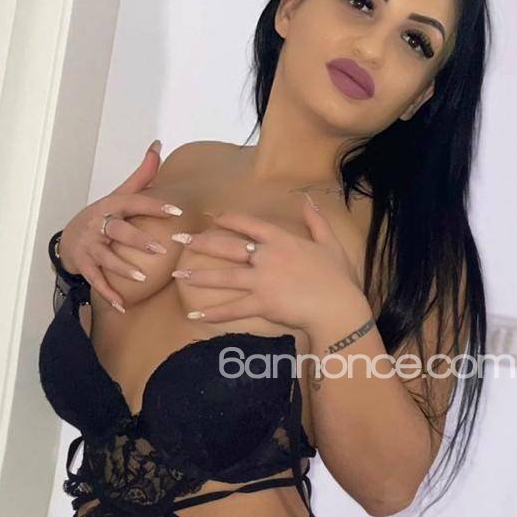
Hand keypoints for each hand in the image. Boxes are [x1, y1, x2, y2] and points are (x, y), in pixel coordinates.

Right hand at [58, 142, 183, 308]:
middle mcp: (98, 224)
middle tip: (161, 249)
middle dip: (138, 240)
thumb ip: (142, 175)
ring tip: (141, 279)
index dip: (154, 205)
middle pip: (118, 230)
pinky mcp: (83, 264)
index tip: (176, 210)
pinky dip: (108, 293)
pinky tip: (122, 306)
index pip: (133, 202)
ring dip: (122, 269)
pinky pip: (96, 280)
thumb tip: (158, 145)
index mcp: (111, 206)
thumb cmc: (103, 216)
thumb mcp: (119, 195)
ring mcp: (89, 245)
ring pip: (106, 257)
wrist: (69, 238)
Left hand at [173, 194, 364, 330]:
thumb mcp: (330, 244)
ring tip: (178, 276)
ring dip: (199, 277)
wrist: (338, 306)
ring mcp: (262, 281)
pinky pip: (233, 309)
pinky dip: (214, 314)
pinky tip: (195, 316)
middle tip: (180, 241)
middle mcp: (267, 257)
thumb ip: (316, 221)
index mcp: (282, 240)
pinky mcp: (262, 304)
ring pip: (224, 277)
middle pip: (228, 247)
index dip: (228, 219)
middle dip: (201, 243)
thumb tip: (308, 200)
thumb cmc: (338, 277)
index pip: (249, 224)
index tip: (211, 217)